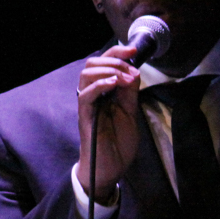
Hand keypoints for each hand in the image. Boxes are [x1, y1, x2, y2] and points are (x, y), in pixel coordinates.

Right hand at [75, 43, 140, 200]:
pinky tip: (114, 84)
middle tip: (130, 69)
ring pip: (86, 74)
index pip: (104, 62)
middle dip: (114, 59)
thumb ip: (130, 91)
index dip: (118, 52)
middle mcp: (93, 94)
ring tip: (124, 79)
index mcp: (104, 90)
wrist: (111, 167)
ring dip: (108, 70)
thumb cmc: (119, 142)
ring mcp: (88, 104)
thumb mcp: (131, 110)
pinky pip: (86, 94)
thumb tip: (134, 70)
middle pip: (92, 63)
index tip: (134, 51)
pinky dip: (100, 84)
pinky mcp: (85, 116)